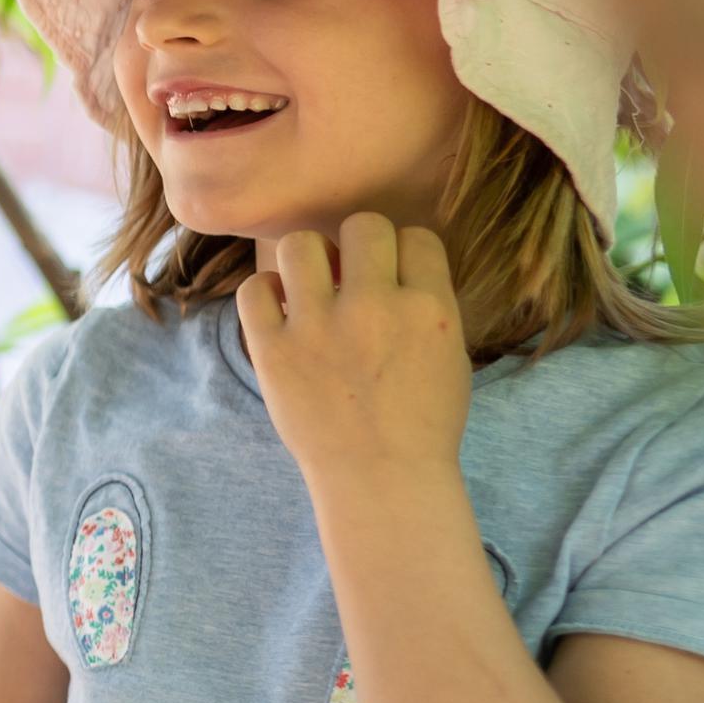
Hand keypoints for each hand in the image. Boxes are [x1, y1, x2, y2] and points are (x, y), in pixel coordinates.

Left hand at [239, 214, 474, 496]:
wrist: (382, 477)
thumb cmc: (422, 421)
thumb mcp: (449, 355)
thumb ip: (426, 305)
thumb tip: (395, 265)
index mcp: (429, 307)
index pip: (417, 236)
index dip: (404, 252)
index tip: (395, 274)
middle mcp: (375, 306)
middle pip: (363, 225)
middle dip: (359, 244)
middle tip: (352, 275)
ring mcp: (319, 326)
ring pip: (301, 244)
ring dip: (307, 260)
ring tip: (312, 288)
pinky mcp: (272, 348)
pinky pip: (254, 288)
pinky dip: (265, 294)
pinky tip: (281, 312)